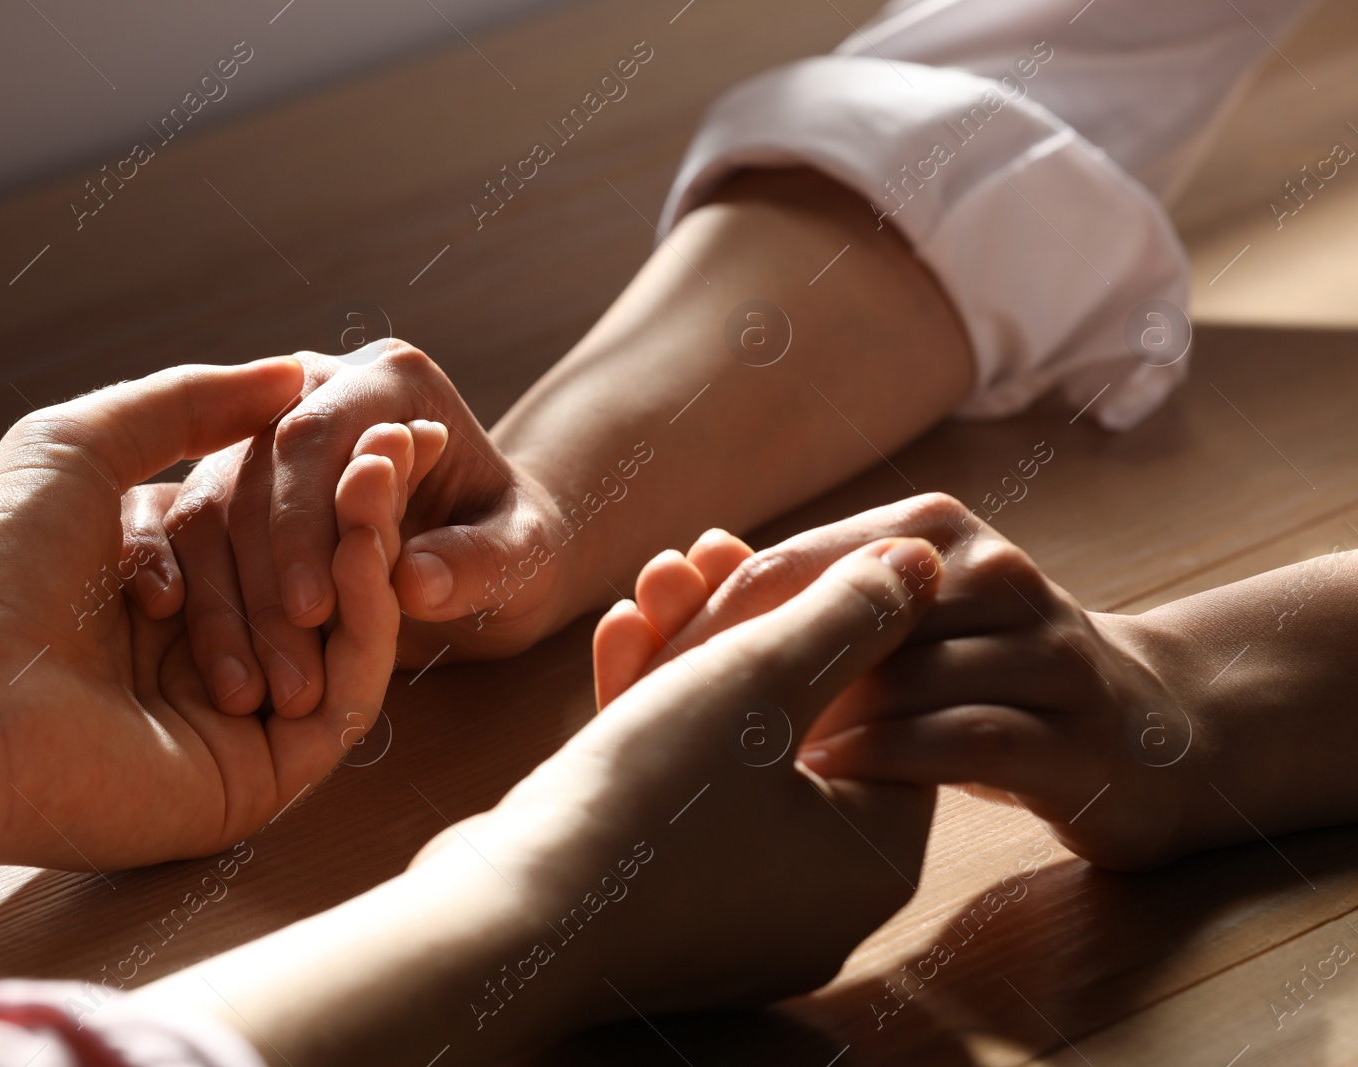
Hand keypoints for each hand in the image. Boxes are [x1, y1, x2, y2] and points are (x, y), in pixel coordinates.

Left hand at [0, 359, 415, 879]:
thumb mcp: (84, 443)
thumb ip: (189, 403)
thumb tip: (293, 371)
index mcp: (163, 598)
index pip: (272, 537)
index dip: (326, 479)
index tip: (381, 422)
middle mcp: (205, 663)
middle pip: (316, 585)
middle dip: (361, 509)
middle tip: (407, 442)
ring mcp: (240, 726)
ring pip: (340, 640)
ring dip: (369, 553)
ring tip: (381, 475)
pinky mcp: (262, 778)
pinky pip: (344, 700)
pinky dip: (366, 624)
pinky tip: (362, 552)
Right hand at [134, 340, 580, 718]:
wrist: (485, 556)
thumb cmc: (514, 547)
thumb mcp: (525, 559)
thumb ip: (481, 561)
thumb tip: (415, 581)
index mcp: (388, 382)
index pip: (317, 438)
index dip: (305, 525)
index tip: (316, 613)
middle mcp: (311, 391)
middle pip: (251, 472)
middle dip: (262, 581)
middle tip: (282, 675)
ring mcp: (258, 436)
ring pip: (206, 509)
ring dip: (221, 606)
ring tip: (247, 694)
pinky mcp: (226, 488)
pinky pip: (180, 538)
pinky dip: (187, 600)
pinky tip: (201, 665)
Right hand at [419, 537, 943, 1018]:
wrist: (503, 923)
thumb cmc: (651, 803)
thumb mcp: (763, 677)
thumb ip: (852, 612)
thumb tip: (929, 563)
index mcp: (872, 858)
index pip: (887, 713)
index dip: (838, 619)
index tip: (791, 554)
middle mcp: (814, 897)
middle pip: (799, 727)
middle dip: (744, 625)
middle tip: (707, 552)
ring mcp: (730, 907)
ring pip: (727, 752)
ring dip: (690, 656)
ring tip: (656, 575)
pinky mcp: (655, 899)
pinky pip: (677, 792)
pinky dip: (652, 716)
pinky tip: (619, 634)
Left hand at [621, 494, 1191, 869]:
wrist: (1146, 732)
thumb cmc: (979, 677)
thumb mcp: (894, 624)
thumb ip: (804, 597)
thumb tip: (681, 563)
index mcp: (929, 527)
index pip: (788, 565)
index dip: (705, 616)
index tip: (634, 665)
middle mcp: (989, 569)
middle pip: (831, 614)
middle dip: (743, 669)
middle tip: (664, 720)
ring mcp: (1042, 645)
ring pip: (894, 675)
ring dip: (807, 723)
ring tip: (731, 766)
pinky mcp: (1077, 728)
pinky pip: (958, 737)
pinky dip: (883, 761)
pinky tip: (826, 788)